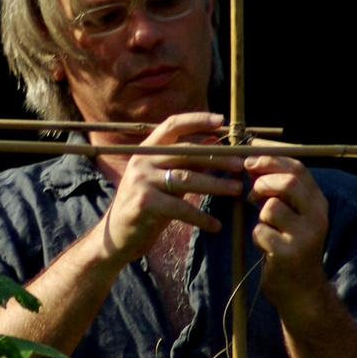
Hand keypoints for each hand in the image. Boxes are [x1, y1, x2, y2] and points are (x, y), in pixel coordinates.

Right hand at [96, 112, 246, 265]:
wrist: (116, 238)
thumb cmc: (145, 207)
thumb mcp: (163, 180)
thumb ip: (185, 162)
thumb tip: (214, 141)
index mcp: (146, 150)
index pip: (172, 125)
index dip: (196, 120)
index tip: (220, 120)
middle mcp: (141, 161)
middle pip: (186, 153)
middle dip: (217, 158)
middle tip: (240, 165)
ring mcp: (141, 181)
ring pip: (187, 179)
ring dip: (216, 185)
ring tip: (236, 191)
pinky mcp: (144, 203)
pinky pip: (181, 208)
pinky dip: (201, 217)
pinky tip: (215, 225)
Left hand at [244, 154, 329, 308]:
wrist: (302, 290)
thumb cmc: (291, 247)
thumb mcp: (292, 216)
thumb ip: (277, 191)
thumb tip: (251, 163)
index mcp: (318, 203)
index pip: (298, 168)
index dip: (271, 159)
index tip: (250, 158)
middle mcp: (317, 217)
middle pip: (289, 183)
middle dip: (264, 181)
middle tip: (252, 191)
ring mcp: (304, 236)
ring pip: (271, 208)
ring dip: (260, 216)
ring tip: (266, 228)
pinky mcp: (288, 253)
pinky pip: (260, 231)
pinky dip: (257, 236)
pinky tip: (267, 248)